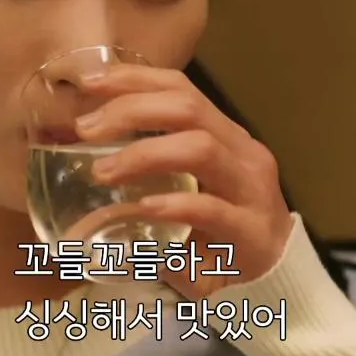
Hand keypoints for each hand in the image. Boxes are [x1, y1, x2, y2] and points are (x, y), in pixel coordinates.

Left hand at [74, 64, 293, 298]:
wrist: (275, 276)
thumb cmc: (219, 226)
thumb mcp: (188, 182)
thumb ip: (152, 161)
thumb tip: (80, 143)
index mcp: (225, 134)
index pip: (182, 89)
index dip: (136, 79)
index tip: (90, 81)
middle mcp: (242, 153)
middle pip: (189, 109)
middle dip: (132, 110)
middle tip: (86, 129)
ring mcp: (251, 191)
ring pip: (200, 149)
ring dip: (144, 154)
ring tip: (104, 172)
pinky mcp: (250, 234)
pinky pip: (211, 209)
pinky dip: (174, 205)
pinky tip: (144, 207)